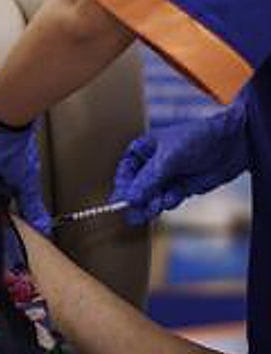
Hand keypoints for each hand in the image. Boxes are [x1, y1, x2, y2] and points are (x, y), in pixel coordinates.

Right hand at [112, 92, 249, 223]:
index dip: (123, 187)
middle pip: (137, 188)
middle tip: (134, 215)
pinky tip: (170, 200)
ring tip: (154, 208)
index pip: (126, 173)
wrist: (232, 143)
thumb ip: (148, 180)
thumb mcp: (167, 158)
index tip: (121, 202)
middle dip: (137, 200)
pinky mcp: (182, 188)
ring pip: (152, 196)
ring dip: (152, 203)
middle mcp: (152, 165)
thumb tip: (130, 199)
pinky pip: (168, 200)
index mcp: (143, 151)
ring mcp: (167, 177)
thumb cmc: (198, 138)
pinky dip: (168, 202)